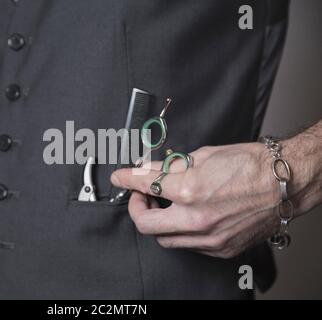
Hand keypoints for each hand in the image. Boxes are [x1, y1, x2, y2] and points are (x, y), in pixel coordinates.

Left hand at [111, 142, 294, 258]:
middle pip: (145, 225)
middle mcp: (196, 219)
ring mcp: (209, 239)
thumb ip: (170, 166)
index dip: (126, 179)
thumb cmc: (250, 165)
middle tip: (140, 196)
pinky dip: (181, 231)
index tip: (120, 178)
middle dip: (136, 209)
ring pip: (165, 239)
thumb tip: (148, 169)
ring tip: (164, 206)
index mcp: (189, 190)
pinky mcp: (221, 250)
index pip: (144, 185)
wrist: (284, 183)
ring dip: (158, 222)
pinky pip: (188, 245)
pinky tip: (186, 216)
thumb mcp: (203, 156)